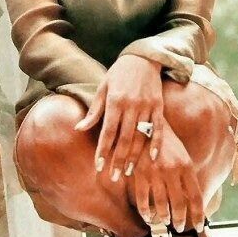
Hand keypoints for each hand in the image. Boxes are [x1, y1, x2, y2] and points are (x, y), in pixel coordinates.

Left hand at [74, 54, 163, 179]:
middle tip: (114, 178)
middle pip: (124, 138)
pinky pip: (158, 128)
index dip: (103, 150)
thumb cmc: (118, 74)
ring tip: (129, 173)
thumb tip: (78, 128)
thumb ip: (94, 111)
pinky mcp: (159, 106)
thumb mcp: (103, 88)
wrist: (143, 58)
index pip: (108, 131)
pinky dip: (156, 143)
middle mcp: (131, 105)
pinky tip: (153, 158)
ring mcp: (147, 106)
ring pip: (141, 136)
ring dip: (135, 156)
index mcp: (115, 101)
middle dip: (118, 160)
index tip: (98, 167)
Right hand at [134, 119, 204, 231]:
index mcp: (186, 166)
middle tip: (180, 228)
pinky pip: (143, 199)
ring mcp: (155, 173)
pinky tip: (148, 217)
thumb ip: (187, 175)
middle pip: (179, 204)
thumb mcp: (182, 154)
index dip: (198, 215)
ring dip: (163, 218)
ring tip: (164, 222)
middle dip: (180, 220)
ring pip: (161, 205)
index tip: (199, 227)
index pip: (195, 197)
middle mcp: (172, 171)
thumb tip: (192, 199)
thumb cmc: (166, 141)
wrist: (145, 124)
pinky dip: (145, 212)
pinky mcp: (139, 173)